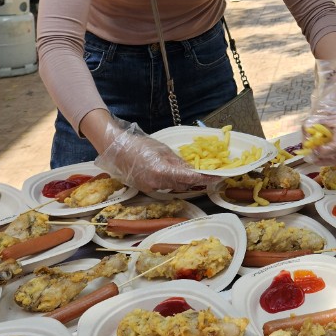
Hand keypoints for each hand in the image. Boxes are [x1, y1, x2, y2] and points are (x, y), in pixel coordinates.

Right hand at [92, 116, 213, 191]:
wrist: (118, 150)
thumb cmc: (141, 146)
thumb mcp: (163, 150)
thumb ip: (178, 162)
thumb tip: (192, 170)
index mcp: (162, 171)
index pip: (189, 177)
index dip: (205, 178)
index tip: (217, 178)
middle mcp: (157, 183)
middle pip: (183, 184)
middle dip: (198, 181)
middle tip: (212, 176)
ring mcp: (151, 188)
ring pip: (174, 186)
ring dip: (186, 182)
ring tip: (198, 175)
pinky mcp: (146, 189)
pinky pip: (165, 186)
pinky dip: (173, 182)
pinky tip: (178, 176)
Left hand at [302, 60, 335, 163]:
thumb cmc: (328, 102)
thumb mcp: (314, 115)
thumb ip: (308, 130)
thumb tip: (304, 145)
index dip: (324, 152)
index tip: (313, 149)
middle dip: (322, 160)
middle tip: (310, 155)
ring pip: (335, 157)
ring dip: (322, 159)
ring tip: (311, 153)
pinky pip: (332, 152)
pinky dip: (322, 154)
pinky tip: (314, 149)